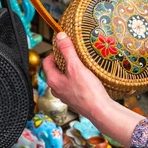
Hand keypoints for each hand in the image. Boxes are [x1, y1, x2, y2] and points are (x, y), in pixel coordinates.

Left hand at [43, 33, 145, 147]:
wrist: (100, 110)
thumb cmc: (87, 91)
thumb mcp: (76, 67)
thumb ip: (67, 51)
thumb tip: (60, 36)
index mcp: (52, 80)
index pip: (47, 61)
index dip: (54, 52)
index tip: (65, 47)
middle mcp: (56, 89)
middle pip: (55, 69)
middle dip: (64, 60)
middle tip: (75, 55)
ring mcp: (65, 95)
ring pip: (64, 77)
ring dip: (71, 70)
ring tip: (82, 65)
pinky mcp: (74, 99)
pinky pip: (72, 85)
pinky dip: (77, 79)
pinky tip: (87, 77)